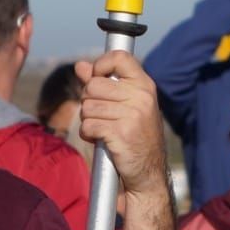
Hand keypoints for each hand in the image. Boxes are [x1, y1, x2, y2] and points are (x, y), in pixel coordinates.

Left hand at [76, 51, 168, 198]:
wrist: (148, 172)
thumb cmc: (135, 136)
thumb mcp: (125, 105)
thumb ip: (101, 83)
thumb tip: (80, 66)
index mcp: (144, 86)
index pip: (119, 58)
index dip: (101, 65)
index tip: (98, 80)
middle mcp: (141, 97)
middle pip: (93, 85)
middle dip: (88, 101)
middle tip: (102, 115)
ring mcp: (132, 115)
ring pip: (87, 107)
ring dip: (88, 120)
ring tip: (103, 129)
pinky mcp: (121, 133)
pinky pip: (88, 125)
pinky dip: (88, 134)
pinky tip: (100, 139)